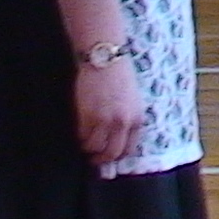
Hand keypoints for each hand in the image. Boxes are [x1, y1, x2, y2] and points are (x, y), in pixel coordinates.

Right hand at [75, 57, 145, 172]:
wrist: (106, 59)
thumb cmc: (119, 77)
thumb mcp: (133, 101)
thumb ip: (128, 120)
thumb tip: (117, 140)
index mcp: (138, 118)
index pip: (130, 149)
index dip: (118, 156)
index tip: (110, 156)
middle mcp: (124, 122)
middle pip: (112, 153)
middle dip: (102, 159)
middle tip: (94, 158)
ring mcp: (106, 121)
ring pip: (95, 148)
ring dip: (88, 149)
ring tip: (86, 143)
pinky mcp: (89, 116)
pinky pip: (82, 136)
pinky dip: (80, 137)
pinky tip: (80, 132)